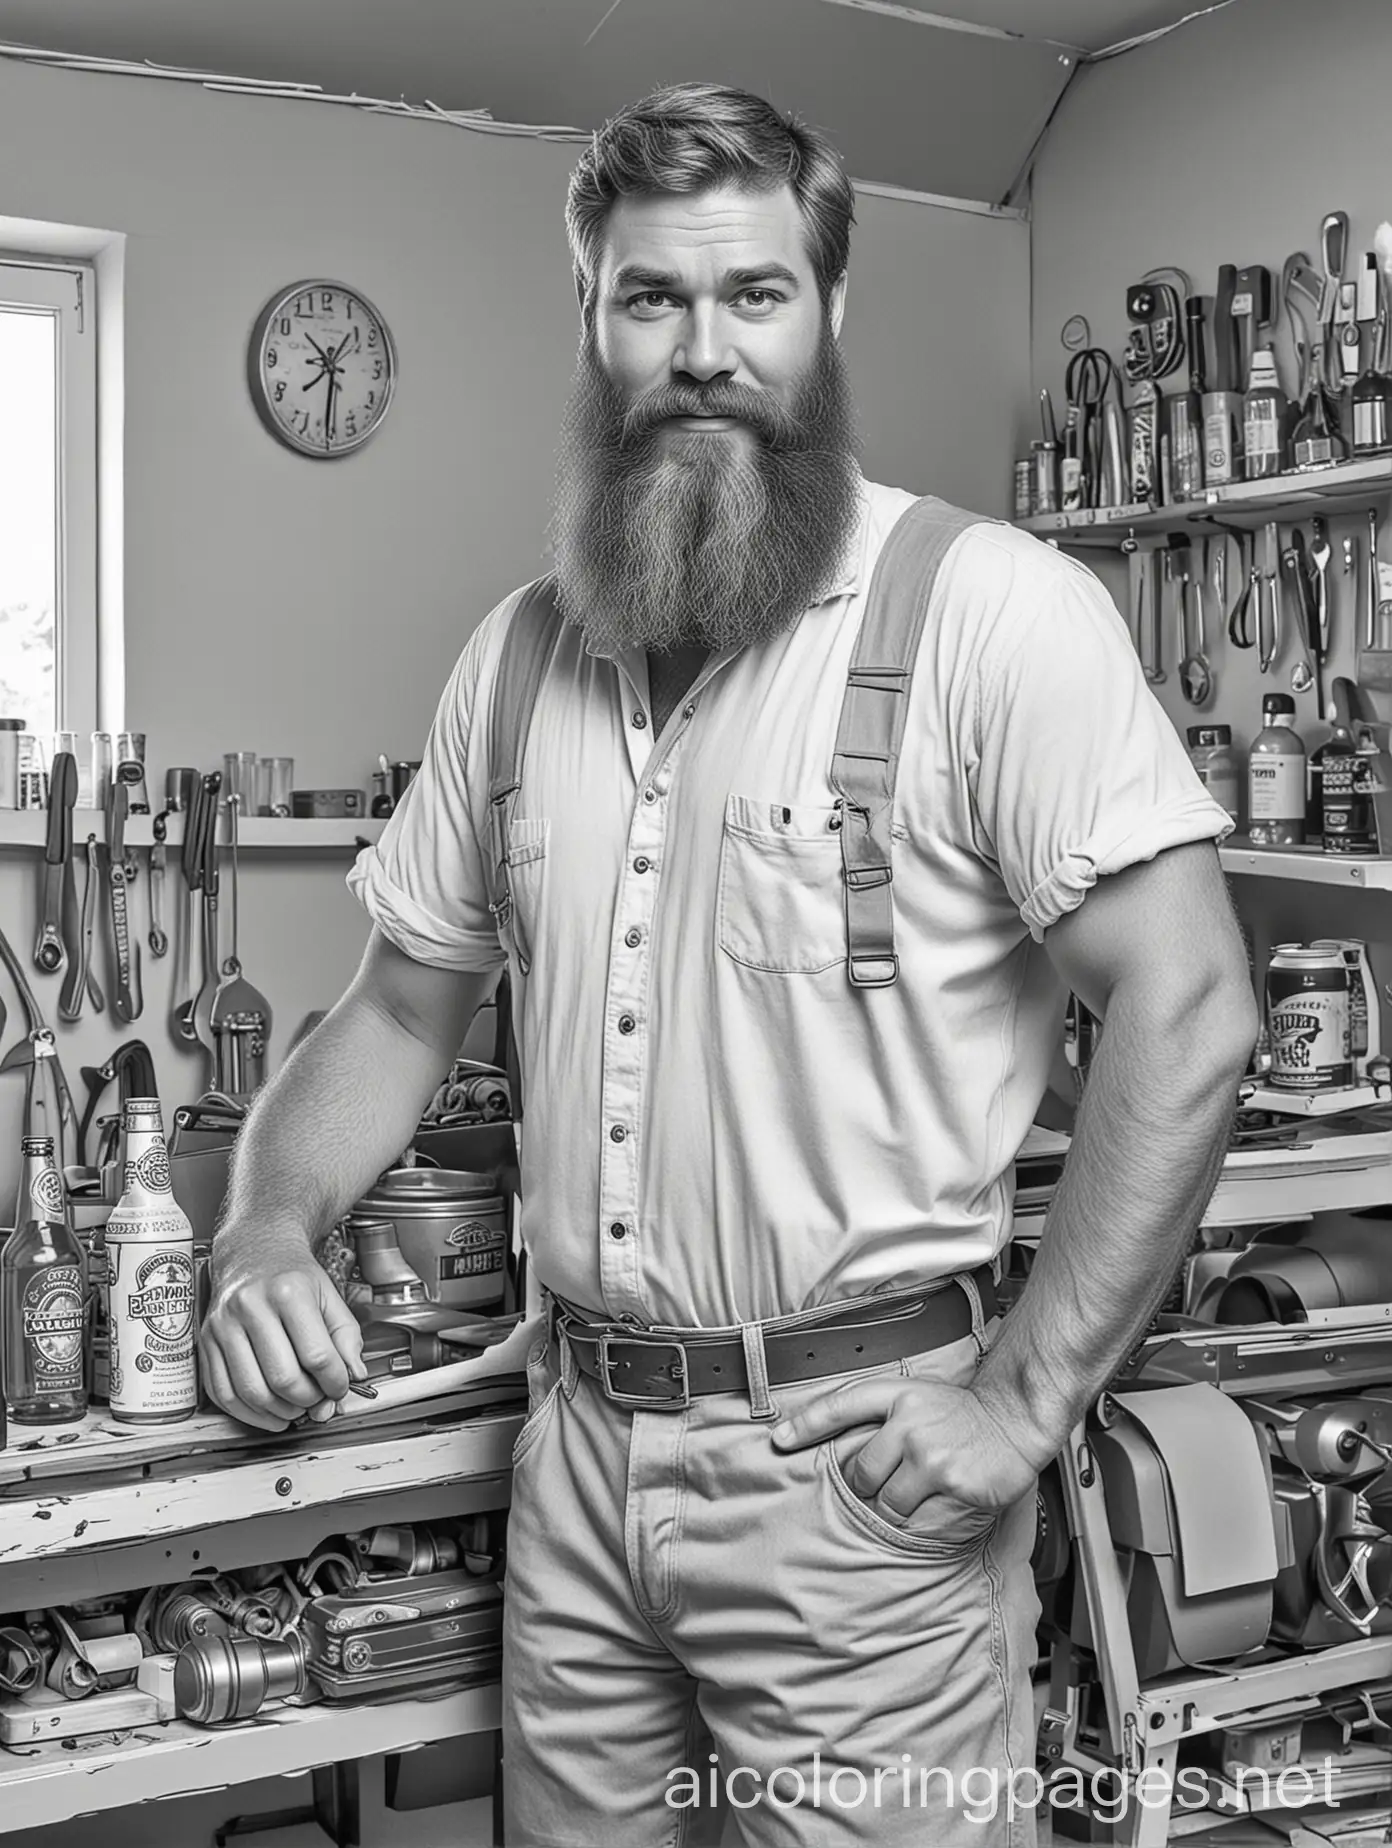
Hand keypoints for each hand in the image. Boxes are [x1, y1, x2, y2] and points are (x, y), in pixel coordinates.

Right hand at [200, 1244, 365, 1431]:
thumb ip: (348, 1336)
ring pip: (251, 1391)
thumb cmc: (293, 1278)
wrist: (254, 1252)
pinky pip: (222, 1394)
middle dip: (308, 1400)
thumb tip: (355, 1374)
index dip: (335, 1382)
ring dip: (280, 1412)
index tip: (340, 1387)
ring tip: (297, 1407)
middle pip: (283, 1378)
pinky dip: (249, 1414)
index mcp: (288, 1291)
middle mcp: (250, 1306)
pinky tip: (270, 1412)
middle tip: (319, 1400)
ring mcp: (222, 1325)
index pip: (317, 1356)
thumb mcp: (330, 1296)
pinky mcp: (205, 1342)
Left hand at [770, 1376, 1041, 1528]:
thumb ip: (882, 1415)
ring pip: (886, 1503)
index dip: (805, 1424)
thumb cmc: (962, 1412)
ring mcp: (930, 1454)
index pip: (839, 1406)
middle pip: (861, 1472)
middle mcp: (908, 1422)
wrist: (1014, 1418)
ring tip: (917, 1495)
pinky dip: (923, 1520)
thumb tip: (841, 1444)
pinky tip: (939, 1503)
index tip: (778, 1439)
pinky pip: (919, 1519)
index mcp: (896, 1394)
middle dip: (869, 1487)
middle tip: (892, 1483)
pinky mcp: (952, 1483)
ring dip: (895, 1509)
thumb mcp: (917, 1396)